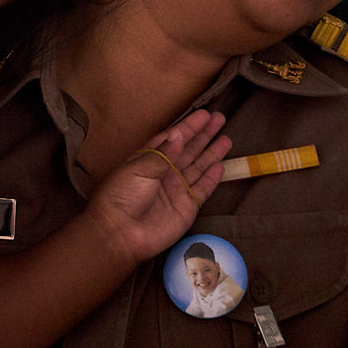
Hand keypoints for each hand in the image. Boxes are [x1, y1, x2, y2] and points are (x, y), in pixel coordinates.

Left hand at [83, 109, 230, 268]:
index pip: (172, 138)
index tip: (204, 114)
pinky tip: (221, 165)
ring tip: (226, 139)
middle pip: (188, 149)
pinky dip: (212, 178)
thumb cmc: (122, 196)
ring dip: (212, 153)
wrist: (121, 233)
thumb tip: (178, 133)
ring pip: (199, 166)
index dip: (188, 126)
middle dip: (204, 135)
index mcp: (148, 159)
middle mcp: (164, 172)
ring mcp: (176, 189)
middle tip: (220, 118)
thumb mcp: (138, 169)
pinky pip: (202, 189)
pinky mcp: (186, 206)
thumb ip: (162, 153)